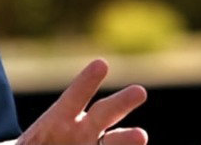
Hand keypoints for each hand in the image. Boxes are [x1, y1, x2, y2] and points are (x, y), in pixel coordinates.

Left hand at [0, 59, 146, 144]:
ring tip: (142, 135)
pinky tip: (140, 142)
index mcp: (59, 120)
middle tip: (140, 91)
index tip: (102, 63)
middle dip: (120, 103)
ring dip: (128, 138)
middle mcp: (82, 131)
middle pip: (103, 113)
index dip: (86, 81)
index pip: (74, 97)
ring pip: (115, 141)